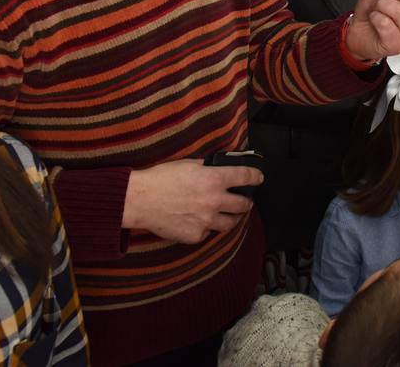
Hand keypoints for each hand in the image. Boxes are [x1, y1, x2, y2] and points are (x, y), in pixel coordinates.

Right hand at [121, 160, 263, 243]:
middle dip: (246, 202)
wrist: (141, 200)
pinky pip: (208, 232)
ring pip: (230, 223)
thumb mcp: (188, 164)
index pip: (246, 177)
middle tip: (245, 201)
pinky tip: (199, 221)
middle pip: (243, 205)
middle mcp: (214, 201)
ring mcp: (206, 221)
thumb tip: (220, 168)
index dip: (256, 177)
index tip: (259, 178)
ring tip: (229, 215)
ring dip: (232, 218)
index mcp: (214, 179)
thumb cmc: (161, 178)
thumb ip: (208, 168)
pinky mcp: (196, 235)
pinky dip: (207, 227)